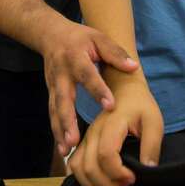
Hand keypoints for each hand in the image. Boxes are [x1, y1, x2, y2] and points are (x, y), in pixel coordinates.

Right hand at [43, 21, 138, 157]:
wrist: (51, 35)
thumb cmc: (80, 38)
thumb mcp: (99, 38)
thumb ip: (115, 53)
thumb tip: (133, 67)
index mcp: (75, 58)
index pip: (87, 76)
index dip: (98, 90)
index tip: (110, 106)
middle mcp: (61, 74)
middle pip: (63, 99)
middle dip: (68, 120)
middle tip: (75, 140)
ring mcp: (53, 85)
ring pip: (55, 111)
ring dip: (60, 131)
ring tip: (67, 150)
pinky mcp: (50, 94)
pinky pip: (52, 114)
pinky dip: (56, 132)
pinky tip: (63, 149)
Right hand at [68, 82, 162, 185]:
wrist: (125, 91)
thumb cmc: (141, 107)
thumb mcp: (154, 121)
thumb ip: (152, 145)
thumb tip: (148, 169)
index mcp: (111, 124)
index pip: (106, 154)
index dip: (118, 172)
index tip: (133, 177)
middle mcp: (93, 132)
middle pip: (89, 166)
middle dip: (108, 183)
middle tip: (126, 183)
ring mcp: (85, 138)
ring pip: (77, 169)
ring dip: (95, 184)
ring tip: (115, 184)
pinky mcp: (82, 143)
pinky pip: (74, 165)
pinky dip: (85, 179)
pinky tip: (102, 180)